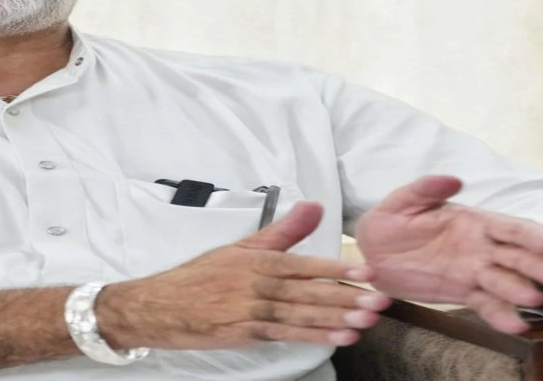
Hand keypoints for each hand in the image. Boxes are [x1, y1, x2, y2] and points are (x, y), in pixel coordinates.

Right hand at [95, 202, 391, 349]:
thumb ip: (282, 230)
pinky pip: (288, 334)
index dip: (338, 269)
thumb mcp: (240, 246)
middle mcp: (259, 285)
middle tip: (380, 301)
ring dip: (337, 319)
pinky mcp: (248, 333)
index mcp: (259, 260)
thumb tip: (313, 205)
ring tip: (367, 321)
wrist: (162, 306)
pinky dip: (315, 336)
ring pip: (303, 315)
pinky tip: (339, 337)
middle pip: (310, 292)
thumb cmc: (201, 275)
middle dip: (347, 298)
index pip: (305, 264)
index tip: (366, 272)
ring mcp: (254, 311)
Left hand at [354, 175, 542, 332]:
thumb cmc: (391, 220)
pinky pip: (486, 304)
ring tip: (535, 300)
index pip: (508, 226)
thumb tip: (453, 180)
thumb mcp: (403, 201)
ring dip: (521, 291)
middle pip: (516, 256)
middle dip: (538, 265)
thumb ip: (426, 189)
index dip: (529, 233)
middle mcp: (481, 247)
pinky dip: (500, 315)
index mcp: (473, 221)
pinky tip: (515, 326)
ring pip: (505, 282)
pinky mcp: (464, 292)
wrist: (373, 252)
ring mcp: (475, 272)